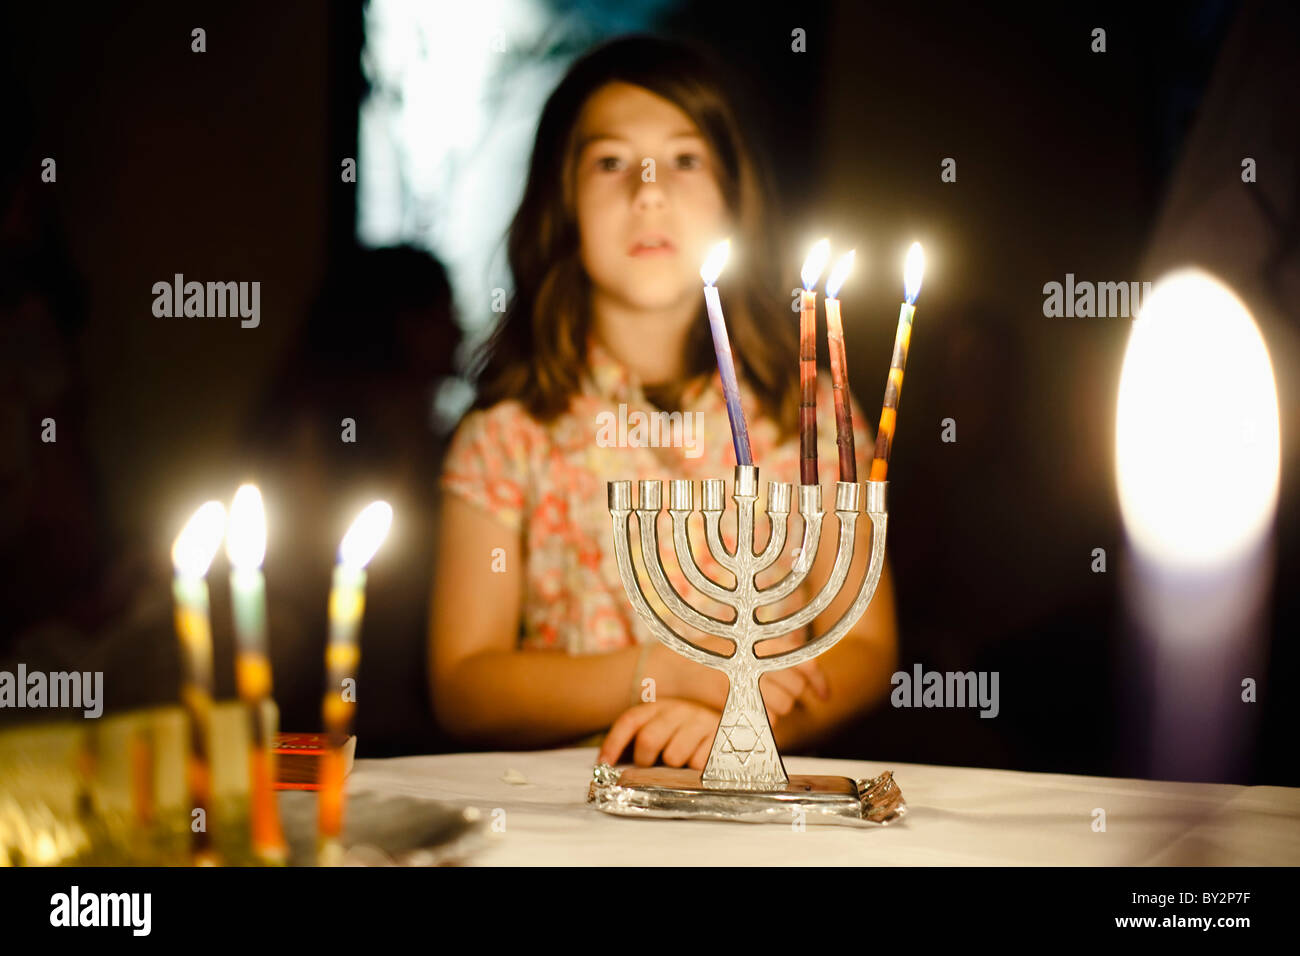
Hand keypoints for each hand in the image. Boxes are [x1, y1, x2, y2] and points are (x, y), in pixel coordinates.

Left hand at [598, 698, 723, 769]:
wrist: (728, 717)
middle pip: (648, 740)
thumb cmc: (685, 730)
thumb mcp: (660, 726)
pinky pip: (698, 764)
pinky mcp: (718, 735)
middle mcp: (678, 709)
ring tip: (681, 760)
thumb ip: (636, 739)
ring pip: (673, 756)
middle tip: (652, 765)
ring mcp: (699, 720)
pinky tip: (698, 758)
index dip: (613, 744)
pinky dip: (694, 769)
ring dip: (674, 766)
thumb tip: (605, 765)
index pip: (630, 721)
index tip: (603, 764)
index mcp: (658, 705)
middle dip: (645, 761)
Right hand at [647, 640, 830, 714]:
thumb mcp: (737, 643)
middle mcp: (754, 655)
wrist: (667, 667)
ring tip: (758, 703)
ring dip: (776, 710)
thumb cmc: (701, 655)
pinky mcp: (730, 694)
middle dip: (793, 697)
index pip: (804, 660)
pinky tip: (749, 714)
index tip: (824, 695)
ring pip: (782, 705)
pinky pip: (762, 717)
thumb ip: (765, 649)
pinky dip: (761, 720)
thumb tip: (800, 663)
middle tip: (777, 697)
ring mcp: (742, 675)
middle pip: (795, 686)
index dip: (819, 680)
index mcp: (760, 638)